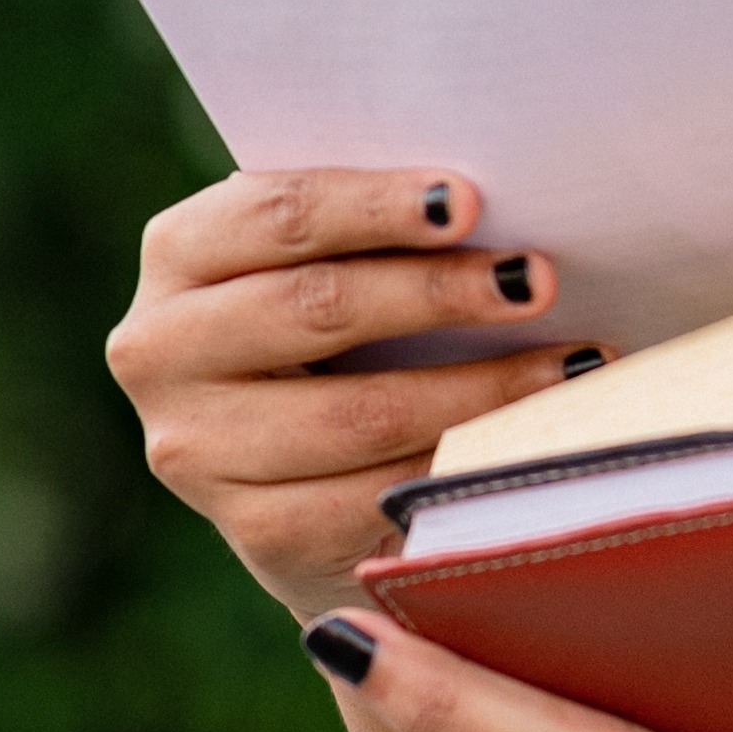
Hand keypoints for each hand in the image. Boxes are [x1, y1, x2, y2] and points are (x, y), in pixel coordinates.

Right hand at [114, 169, 593, 618]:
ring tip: (571, 364)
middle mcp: (160, 349)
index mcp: (181, 252)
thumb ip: (374, 226)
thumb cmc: (339, 325)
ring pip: (358, 414)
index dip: (376, 205)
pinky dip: (456, 468)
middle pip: (318, 309)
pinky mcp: (252, 529)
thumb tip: (487, 203)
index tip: (470, 202)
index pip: (279, 215)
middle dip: (438, 293)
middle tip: (538, 279)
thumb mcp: (330, 258)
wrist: (297, 466)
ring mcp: (196, 448)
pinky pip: (371, 498)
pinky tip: (524, 446)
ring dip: (479, 389)